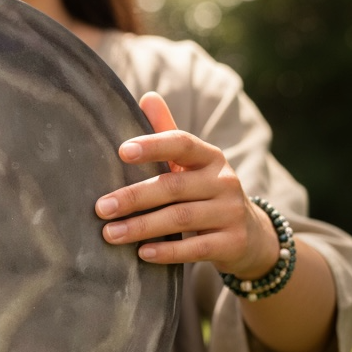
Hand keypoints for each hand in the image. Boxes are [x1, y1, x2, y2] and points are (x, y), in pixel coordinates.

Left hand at [95, 92, 278, 278]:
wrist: (250, 235)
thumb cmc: (205, 193)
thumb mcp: (191, 165)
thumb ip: (168, 134)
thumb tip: (147, 96)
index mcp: (209, 157)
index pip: (181, 143)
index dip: (153, 145)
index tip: (122, 151)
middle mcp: (224, 180)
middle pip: (173, 186)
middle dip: (134, 197)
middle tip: (101, 208)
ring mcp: (231, 212)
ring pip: (181, 218)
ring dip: (142, 227)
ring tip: (110, 234)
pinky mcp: (233, 242)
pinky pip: (196, 247)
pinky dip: (168, 252)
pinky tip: (142, 254)